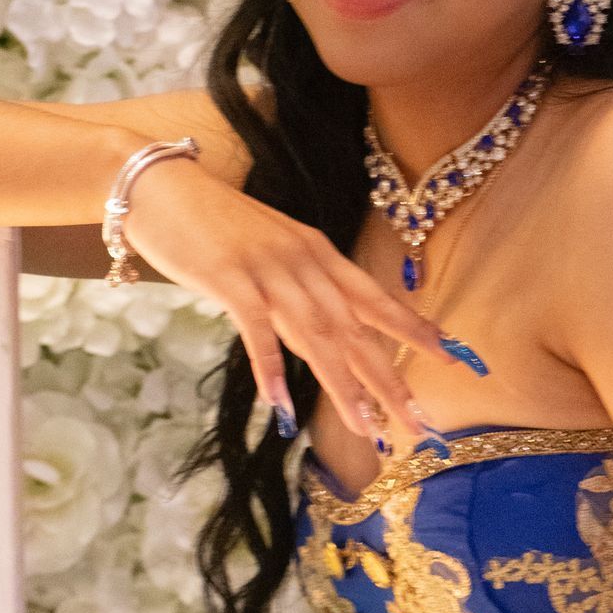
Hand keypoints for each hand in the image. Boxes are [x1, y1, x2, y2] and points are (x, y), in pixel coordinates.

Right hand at [118, 158, 448, 434]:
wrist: (161, 186)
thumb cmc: (213, 223)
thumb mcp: (271, 249)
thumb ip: (300, 286)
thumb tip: (323, 329)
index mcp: (318, 253)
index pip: (375, 298)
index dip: (413, 329)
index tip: (452, 357)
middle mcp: (302, 261)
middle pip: (354, 328)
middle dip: (388, 378)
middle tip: (418, 420)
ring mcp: (267, 269)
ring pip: (316, 334)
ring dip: (342, 384)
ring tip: (367, 426)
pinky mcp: (228, 278)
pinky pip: (257, 329)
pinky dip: (270, 366)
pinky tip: (281, 403)